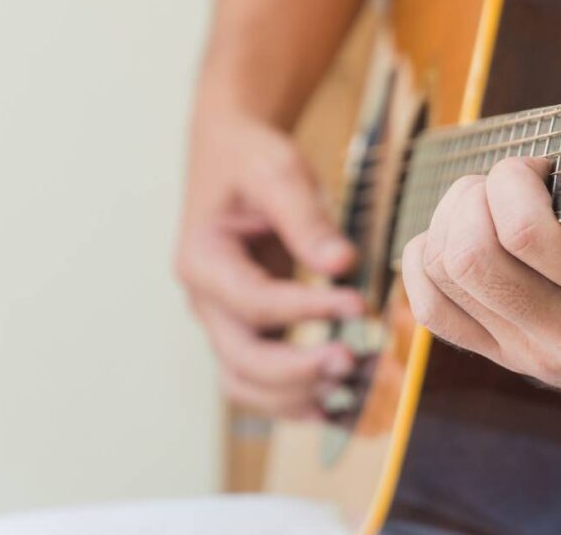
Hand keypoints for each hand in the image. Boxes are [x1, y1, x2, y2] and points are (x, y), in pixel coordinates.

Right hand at [176, 107, 363, 418]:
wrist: (232, 157)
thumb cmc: (250, 160)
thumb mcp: (277, 173)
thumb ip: (306, 220)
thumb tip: (342, 264)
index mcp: (202, 259)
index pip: (252, 301)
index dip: (305, 310)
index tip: (358, 303)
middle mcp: (206, 301)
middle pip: (241, 360)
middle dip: (297, 370)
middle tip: (353, 361)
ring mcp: (223, 321)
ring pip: (245, 384)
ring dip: (295, 395)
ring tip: (352, 384)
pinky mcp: (247, 329)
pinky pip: (261, 381)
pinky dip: (294, 398)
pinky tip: (338, 404)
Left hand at [401, 19, 560, 401]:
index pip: (523, 230)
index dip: (516, 175)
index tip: (547, 164)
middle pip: (469, 255)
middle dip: (477, 195)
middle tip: (511, 181)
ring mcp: (529, 354)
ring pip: (443, 276)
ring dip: (451, 218)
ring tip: (491, 203)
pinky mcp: (503, 358)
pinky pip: (431, 308)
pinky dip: (427, 257)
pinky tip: (462, 233)